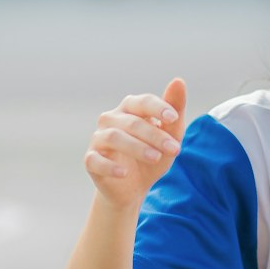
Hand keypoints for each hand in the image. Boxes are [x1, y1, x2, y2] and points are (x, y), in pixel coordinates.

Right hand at [84, 78, 186, 209]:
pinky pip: (96, 160)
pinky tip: (125, 173)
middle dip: (155, 135)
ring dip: (137, 148)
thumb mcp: (170, 134)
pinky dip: (110, 166)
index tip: (174, 118)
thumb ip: (175, 109)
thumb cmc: (153, 154)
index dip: (158, 108)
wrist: (134, 187)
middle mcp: (111, 119)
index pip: (143, 102)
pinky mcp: (90, 160)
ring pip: (114, 138)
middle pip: (132, 122)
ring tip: (156, 159)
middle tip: (175, 149)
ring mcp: (98, 139)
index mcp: (130, 108)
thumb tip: (178, 80)